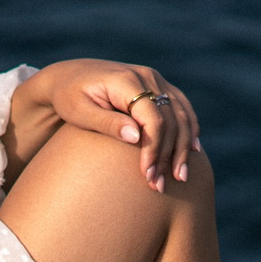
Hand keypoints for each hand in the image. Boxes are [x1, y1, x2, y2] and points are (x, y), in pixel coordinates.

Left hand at [15, 59, 204, 190]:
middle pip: (171, 120)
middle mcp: (146, 77)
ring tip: (179, 177)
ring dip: (183, 147)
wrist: (69, 76)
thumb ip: (107, 123)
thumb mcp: (79, 111)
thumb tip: (136, 137)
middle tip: (159, 185)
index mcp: (126, 81)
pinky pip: (182, 108)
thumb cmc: (68, 96)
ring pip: (181, 115)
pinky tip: (192, 152)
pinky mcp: (159, 86)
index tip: (146, 175)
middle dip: (168, 155)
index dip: (153, 149)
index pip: (152, 119)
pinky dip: (189, 130)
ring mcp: (156, 80)